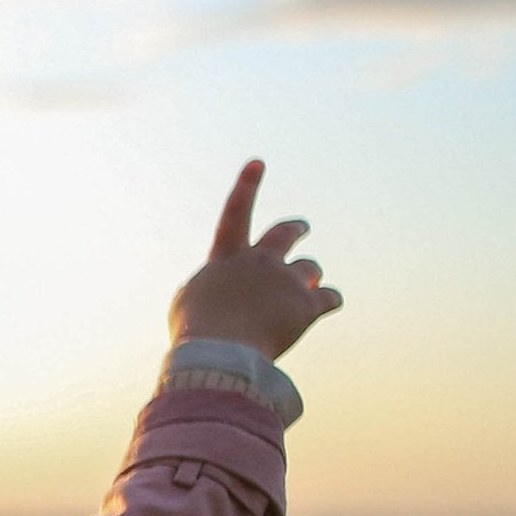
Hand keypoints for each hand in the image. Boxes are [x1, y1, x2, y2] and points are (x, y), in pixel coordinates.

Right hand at [169, 160, 342, 362]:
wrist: (220, 353)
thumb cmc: (195, 333)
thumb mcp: (185, 305)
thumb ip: (200, 289)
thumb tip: (211, 290)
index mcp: (227, 258)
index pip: (235, 214)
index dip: (246, 187)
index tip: (258, 162)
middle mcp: (259, 261)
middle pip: (285, 233)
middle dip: (296, 229)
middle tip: (303, 227)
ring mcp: (285, 281)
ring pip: (310, 268)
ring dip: (310, 276)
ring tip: (310, 285)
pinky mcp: (307, 305)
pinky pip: (330, 298)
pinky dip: (330, 300)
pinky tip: (330, 304)